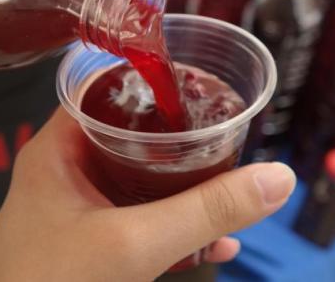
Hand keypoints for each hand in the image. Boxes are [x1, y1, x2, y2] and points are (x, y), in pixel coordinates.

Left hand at [0, 108, 295, 281]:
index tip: (201, 86)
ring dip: (185, 192)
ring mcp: (75, 214)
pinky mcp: (89, 249)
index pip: (105, 93)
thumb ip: (204, 211)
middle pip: (132, 140)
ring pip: (141, 186)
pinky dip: (175, 231)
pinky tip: (217, 245)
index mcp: (57, 151)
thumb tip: (277, 178)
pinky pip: (139, 226)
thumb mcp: (135, 244)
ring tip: (231, 190)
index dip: (153, 85)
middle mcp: (64, 175)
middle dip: (184, 145)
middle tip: (229, 137)